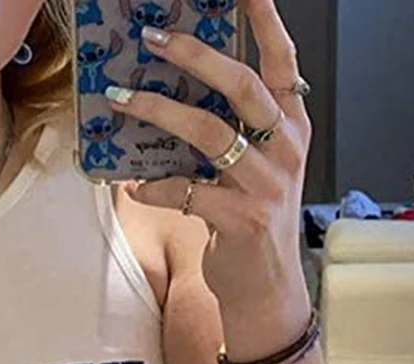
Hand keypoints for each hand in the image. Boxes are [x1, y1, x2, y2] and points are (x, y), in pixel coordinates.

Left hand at [107, 0, 311, 334]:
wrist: (265, 288)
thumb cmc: (252, 222)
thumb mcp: (255, 170)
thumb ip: (231, 133)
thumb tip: (171, 95)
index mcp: (291, 129)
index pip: (283, 63)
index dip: (265, 22)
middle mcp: (285, 149)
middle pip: (243, 86)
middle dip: (196, 55)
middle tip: (153, 38)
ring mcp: (267, 185)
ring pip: (211, 133)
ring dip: (160, 112)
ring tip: (122, 100)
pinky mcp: (243, 219)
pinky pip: (188, 191)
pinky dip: (156, 187)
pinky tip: (135, 187)